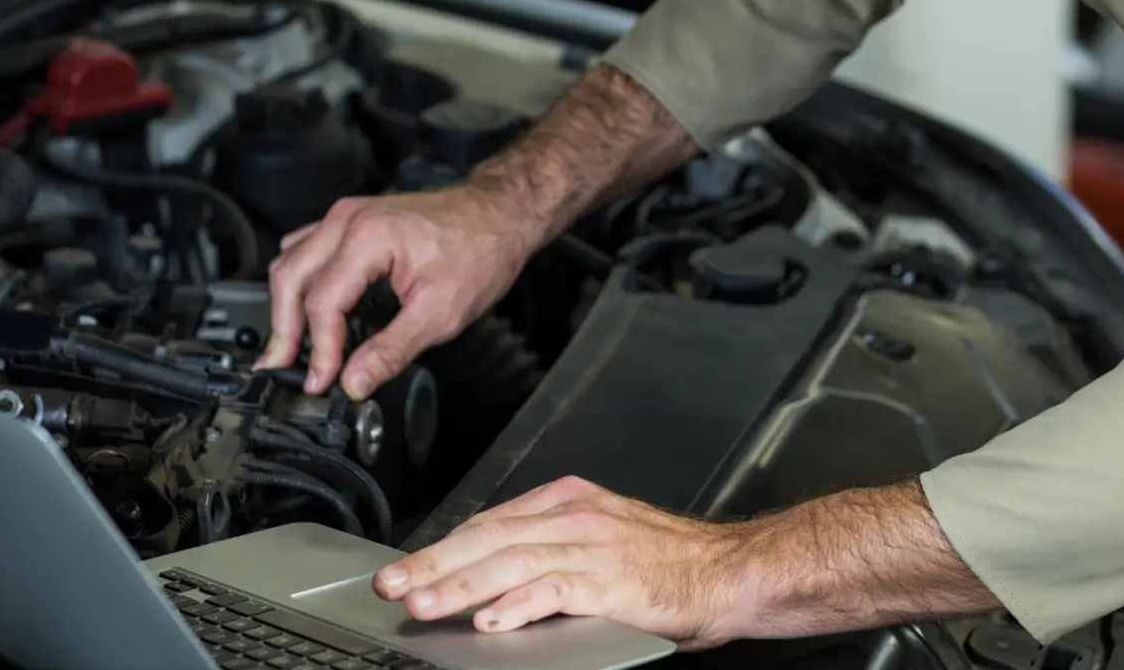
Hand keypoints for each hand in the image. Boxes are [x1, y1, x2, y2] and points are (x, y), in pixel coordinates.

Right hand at [253, 186, 534, 398]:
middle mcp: (347, 220)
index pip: (323, 303)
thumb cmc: (479, 252)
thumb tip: (353, 382)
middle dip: (284, 330)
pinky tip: (310, 312)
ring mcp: (346, 216)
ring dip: (286, 306)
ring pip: (291, 261)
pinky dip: (300, 283)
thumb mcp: (441, 313)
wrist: (500, 215)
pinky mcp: (351, 220)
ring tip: (292, 347)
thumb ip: (391, 350)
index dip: (319, 350)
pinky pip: (306, 249)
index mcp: (367, 238)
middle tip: (283, 369)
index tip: (321, 382)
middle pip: (290, 278)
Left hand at [372, 477, 747, 649]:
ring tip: (422, 605)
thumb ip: (552, 554)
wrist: (731, 571)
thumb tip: (494, 583)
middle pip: (488, 536)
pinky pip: (554, 589)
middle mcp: (575, 516)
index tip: (406, 568)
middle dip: (434, 563)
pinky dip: (517, 604)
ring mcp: (593, 545)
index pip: (490, 522)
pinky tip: (490, 620)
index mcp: (569, 502)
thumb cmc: (671, 565)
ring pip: (510, 560)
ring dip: (460, 585)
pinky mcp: (612, 579)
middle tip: (392, 585)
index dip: (443, 547)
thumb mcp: (603, 542)